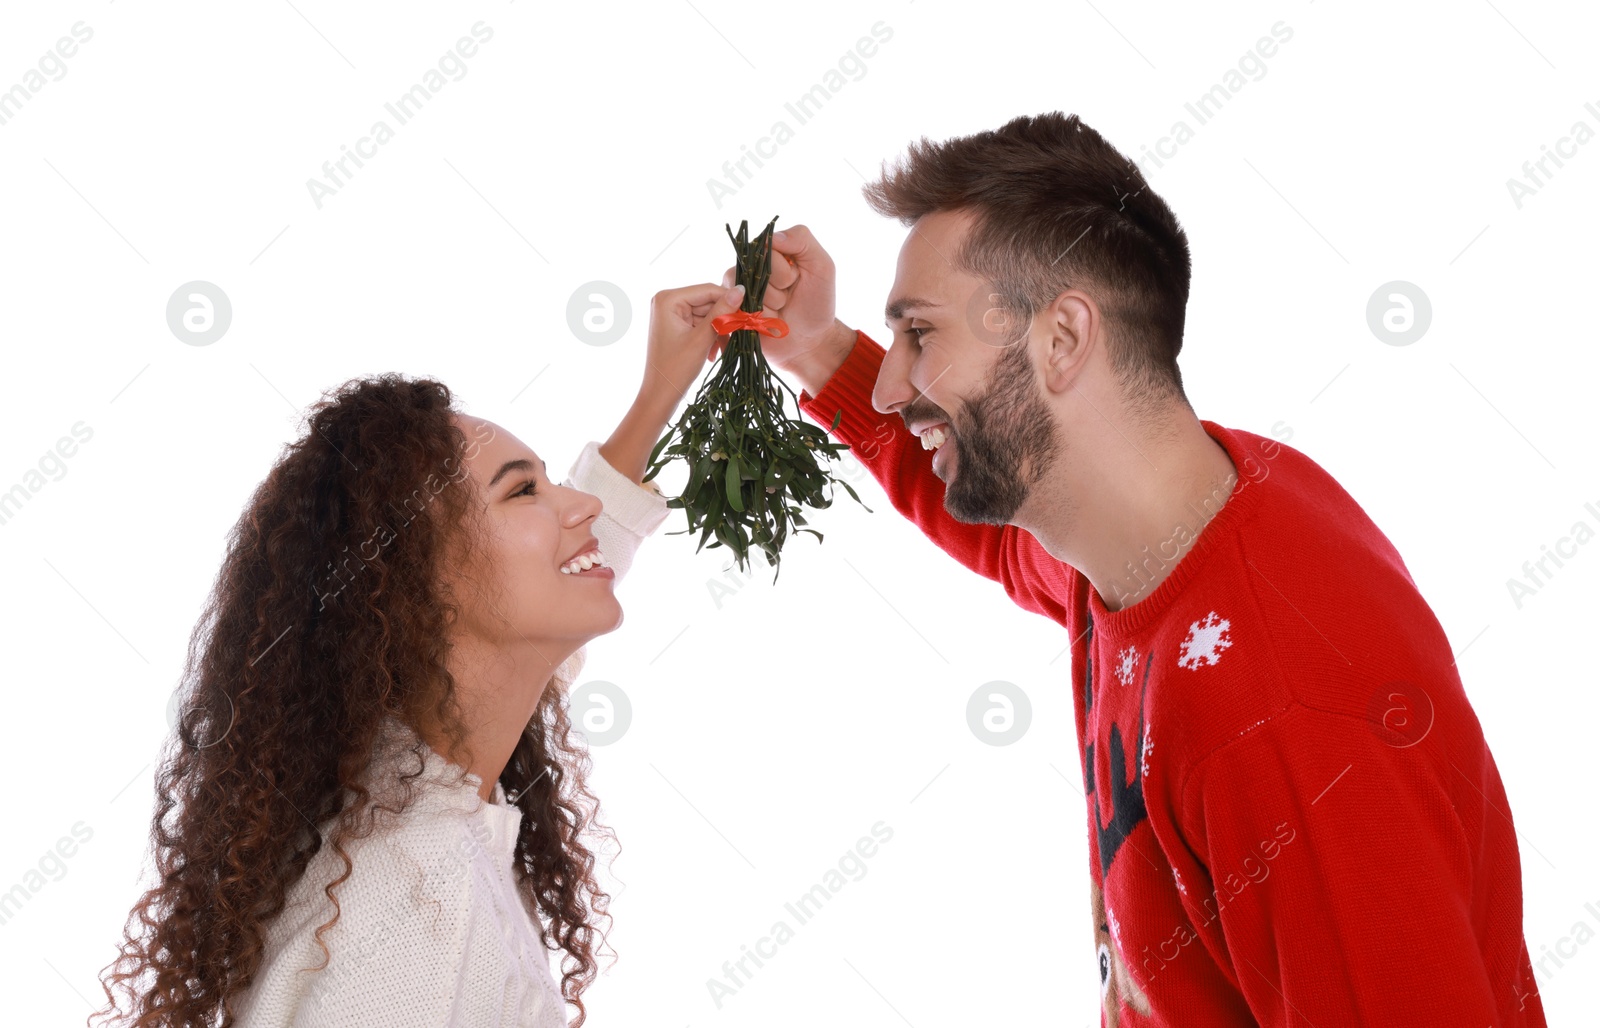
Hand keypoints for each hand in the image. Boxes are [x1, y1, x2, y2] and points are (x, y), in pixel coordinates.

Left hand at [640, 282, 745, 407]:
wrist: (660, 394)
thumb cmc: (675, 368)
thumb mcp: (702, 339)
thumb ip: (721, 312)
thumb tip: (740, 289)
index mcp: (668, 299)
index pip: (708, 290)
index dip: (730, 301)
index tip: (748, 315)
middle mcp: (667, 300)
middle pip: (708, 302)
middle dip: (723, 320)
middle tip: (738, 336)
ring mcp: (671, 313)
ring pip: (708, 314)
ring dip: (719, 331)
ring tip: (723, 349)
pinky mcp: (676, 324)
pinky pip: (701, 323)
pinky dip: (711, 336)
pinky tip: (714, 352)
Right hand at [720, 224, 855, 392]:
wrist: (809, 340)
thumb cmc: (817, 302)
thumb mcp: (822, 266)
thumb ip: (802, 240)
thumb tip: (773, 236)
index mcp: (769, 250)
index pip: (766, 248)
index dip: (785, 269)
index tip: (797, 279)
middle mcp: (749, 265)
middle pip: (755, 269)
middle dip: (779, 288)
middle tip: (788, 296)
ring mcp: (737, 288)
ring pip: (747, 290)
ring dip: (770, 306)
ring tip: (779, 310)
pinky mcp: (730, 309)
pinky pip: (738, 309)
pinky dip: (758, 319)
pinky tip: (767, 322)